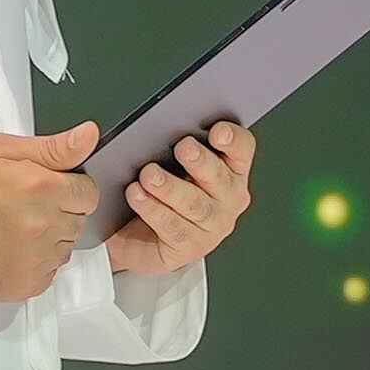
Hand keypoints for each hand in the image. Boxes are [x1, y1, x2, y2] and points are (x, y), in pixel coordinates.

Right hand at [0, 123, 100, 301]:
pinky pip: (49, 272)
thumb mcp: (2, 150)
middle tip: (23, 208)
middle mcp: (45, 225)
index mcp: (42, 187)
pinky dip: (36, 264)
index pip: (89, 193)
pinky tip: (11, 251)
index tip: (47, 189)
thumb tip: (89, 136)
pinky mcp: (28, 284)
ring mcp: (37, 258)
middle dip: (59, 213)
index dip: (70, 189)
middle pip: (78, 221)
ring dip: (49, 239)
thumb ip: (53, 147)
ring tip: (14, 230)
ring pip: (65, 248)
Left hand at [101, 117, 254, 276]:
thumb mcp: (165, 159)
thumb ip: (160, 139)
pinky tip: (137, 195)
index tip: (217, 132)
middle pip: (219, 177)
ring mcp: (212, 225)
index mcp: (230, 168)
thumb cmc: (158, 189)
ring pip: (195, 205)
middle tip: (183, 147)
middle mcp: (228, 197)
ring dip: (171, 188)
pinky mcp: (190, 247)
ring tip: (149, 175)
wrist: (136, 234)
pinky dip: (154, 209)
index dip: (233, 139)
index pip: (242, 149)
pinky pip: (174, 227)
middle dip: (200, 161)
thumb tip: (127, 123)